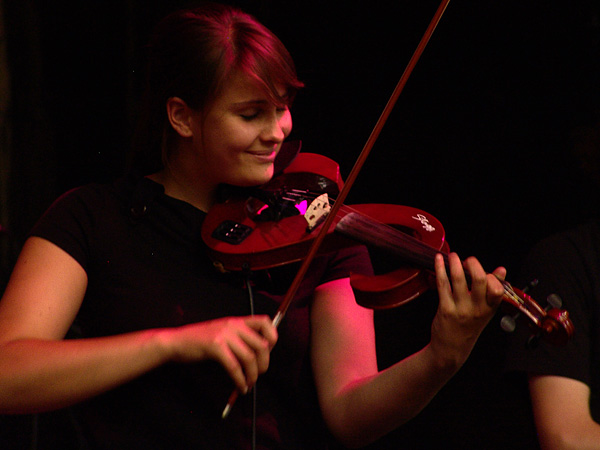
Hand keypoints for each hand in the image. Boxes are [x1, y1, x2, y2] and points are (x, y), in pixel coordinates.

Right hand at [162, 315, 277, 392]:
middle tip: (260, 374)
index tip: (269, 351)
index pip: (265, 322)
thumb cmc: (200, 340)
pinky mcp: (215, 347)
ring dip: (253, 375)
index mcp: (237, 321)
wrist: (176, 342)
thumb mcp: (222, 332)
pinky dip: (240, 379)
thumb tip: (259, 354)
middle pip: (261, 344)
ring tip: (249, 383)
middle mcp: (233, 325)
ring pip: (249, 357)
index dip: (272, 337)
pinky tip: (240, 386)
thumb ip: (239, 337)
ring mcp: (224, 335)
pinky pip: (234, 366)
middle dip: (264, 363)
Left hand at [430, 252, 504, 369]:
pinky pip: (443, 284)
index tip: (484, 271)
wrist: (451, 348)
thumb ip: (493, 290)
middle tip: (468, 260)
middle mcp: (477, 309)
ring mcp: (460, 309)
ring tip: (453, 255)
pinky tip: (438, 260)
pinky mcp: (445, 308)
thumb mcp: (486, 311)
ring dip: (455, 263)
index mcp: (489, 308)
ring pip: (459, 280)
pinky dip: (440, 269)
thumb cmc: (469, 326)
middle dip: (473, 264)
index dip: (492, 276)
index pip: (497, 289)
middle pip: (479, 280)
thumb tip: (501, 270)